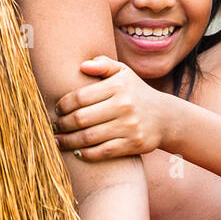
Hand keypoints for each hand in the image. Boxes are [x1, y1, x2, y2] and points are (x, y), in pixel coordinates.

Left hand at [53, 57, 172, 160]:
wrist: (166, 117)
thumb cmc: (136, 93)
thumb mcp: (124, 73)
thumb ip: (103, 65)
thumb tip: (82, 65)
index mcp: (118, 85)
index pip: (80, 96)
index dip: (63, 105)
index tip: (57, 109)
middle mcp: (124, 105)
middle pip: (81, 119)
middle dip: (62, 124)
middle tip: (54, 126)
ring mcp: (130, 126)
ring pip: (89, 137)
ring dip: (68, 141)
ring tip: (58, 141)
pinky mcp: (134, 144)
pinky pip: (103, 151)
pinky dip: (86, 154)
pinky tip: (77, 152)